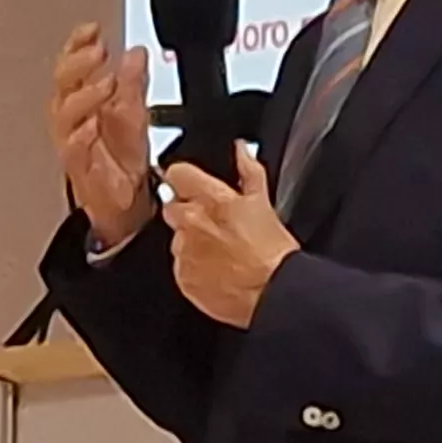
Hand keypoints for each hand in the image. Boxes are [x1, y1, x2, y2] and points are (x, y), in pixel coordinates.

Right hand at [50, 24, 155, 248]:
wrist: (125, 202)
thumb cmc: (122, 159)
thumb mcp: (135, 112)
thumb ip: (133, 82)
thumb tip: (135, 52)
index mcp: (83, 100)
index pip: (72, 64)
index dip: (77, 44)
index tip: (92, 30)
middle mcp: (72, 118)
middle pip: (62, 83)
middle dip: (77, 63)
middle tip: (98, 52)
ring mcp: (72, 141)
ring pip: (64, 113)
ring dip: (84, 95)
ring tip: (105, 84)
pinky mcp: (78, 167)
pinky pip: (72, 149)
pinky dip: (81, 135)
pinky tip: (92, 124)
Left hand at [163, 145, 298, 327]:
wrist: (271, 293)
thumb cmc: (271, 253)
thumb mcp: (263, 202)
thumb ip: (249, 171)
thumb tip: (242, 149)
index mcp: (210, 199)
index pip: (176, 173)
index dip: (183, 178)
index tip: (188, 184)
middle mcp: (190, 223)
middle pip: (170, 206)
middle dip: (186, 211)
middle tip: (211, 223)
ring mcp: (183, 252)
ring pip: (175, 238)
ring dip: (190, 240)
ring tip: (217, 251)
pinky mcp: (182, 277)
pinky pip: (180, 265)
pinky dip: (192, 266)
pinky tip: (214, 269)